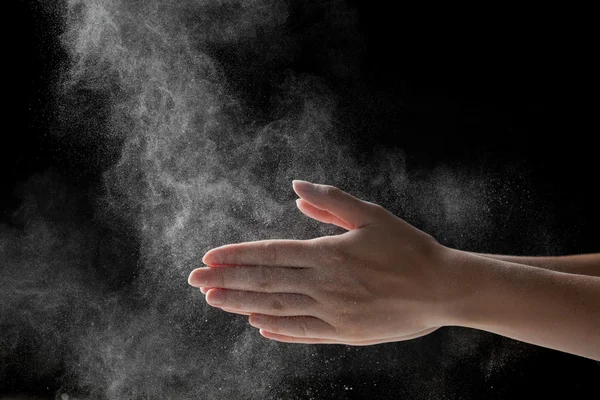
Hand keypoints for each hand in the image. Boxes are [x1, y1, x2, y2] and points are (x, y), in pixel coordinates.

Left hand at [188, 181, 448, 344]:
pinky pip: (303, 333)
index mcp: (328, 254)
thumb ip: (331, 201)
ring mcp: (333, 313)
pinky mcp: (344, 334)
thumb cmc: (409, 248)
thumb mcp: (371, 216)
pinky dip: (278, 329)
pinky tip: (258, 326)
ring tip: (214, 301)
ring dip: (242, 305)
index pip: (270, 254)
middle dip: (226, 281)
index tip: (209, 258)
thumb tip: (297, 187)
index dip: (237, 256)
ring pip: (277, 308)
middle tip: (195, 281)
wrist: (443, 289)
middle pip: (265, 282)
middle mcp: (324, 285)